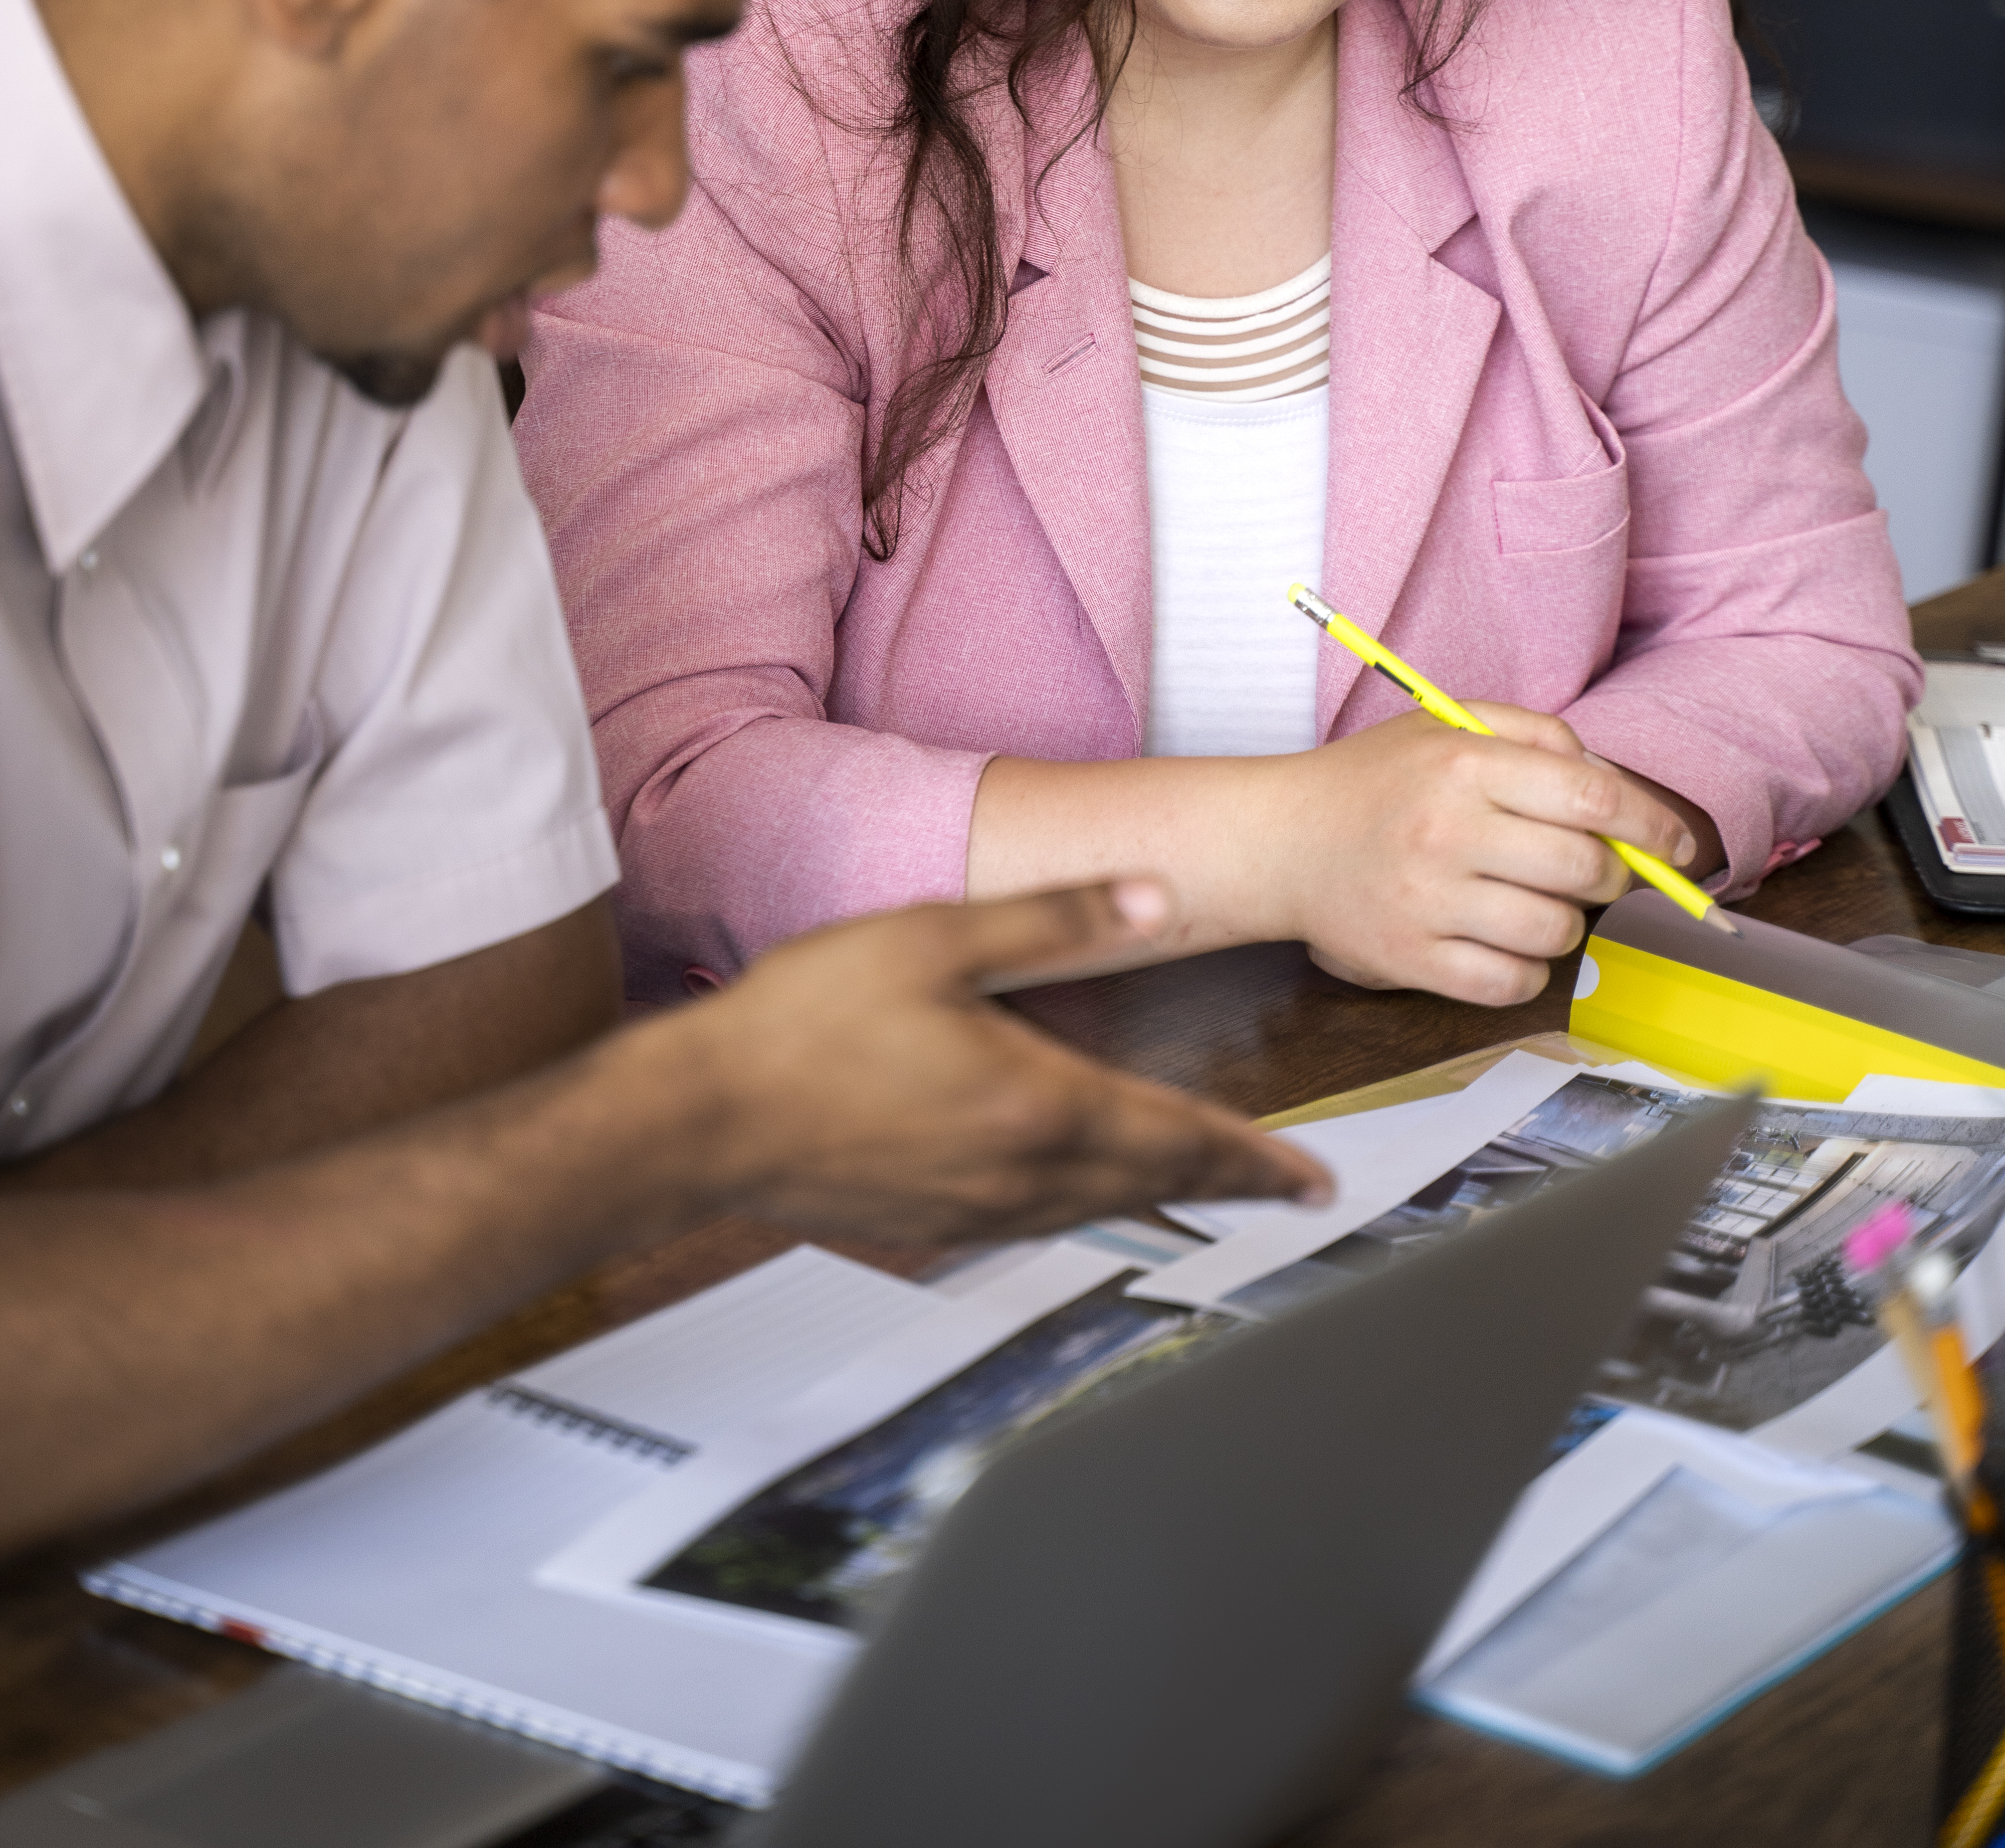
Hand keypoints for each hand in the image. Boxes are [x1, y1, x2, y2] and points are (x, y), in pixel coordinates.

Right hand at [679, 880, 1330, 1246]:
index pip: (1180, 1138)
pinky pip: (1037, 1221)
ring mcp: (974, 1212)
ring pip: (1099, 1209)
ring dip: (1163, 1197)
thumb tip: (1152, 898)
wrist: (701, 1120)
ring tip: (1206, 1184)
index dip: (1258, 1161)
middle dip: (1233, 1185)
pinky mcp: (930, 1225)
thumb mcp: (935, 938)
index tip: (1315, 1181)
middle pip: (1155, 1185)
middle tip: (1292, 1193)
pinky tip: (1081, 1189)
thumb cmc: (806, 1021)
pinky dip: (1087, 1204)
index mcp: (1038, 1104)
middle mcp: (1020, 1175)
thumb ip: (1052, 920)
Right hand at [1259, 706, 1691, 1006]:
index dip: (1653, 826)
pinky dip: (1524, 970)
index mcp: (1465, 766)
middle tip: (1591, 870)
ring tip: (1530, 902)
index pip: (1593, 801)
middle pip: (1585, 869)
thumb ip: (1538, 736)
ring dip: (1563, 923)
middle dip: (1610, 875)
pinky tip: (1500, 941)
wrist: (1279, 839)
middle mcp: (1448, 832)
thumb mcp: (1449, 727)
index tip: (1674, 846)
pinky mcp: (1410, 959)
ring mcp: (1427, 902)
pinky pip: (1511, 984)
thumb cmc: (1376, 781)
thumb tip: (1614, 787)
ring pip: (1556, 933)